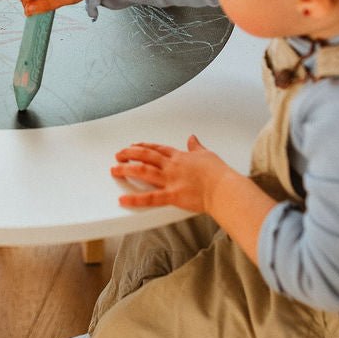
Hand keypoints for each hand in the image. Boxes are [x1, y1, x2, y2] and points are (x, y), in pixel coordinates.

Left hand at [111, 135, 231, 211]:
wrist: (224, 188)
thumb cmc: (218, 173)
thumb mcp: (207, 154)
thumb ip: (196, 147)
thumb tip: (192, 138)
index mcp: (179, 157)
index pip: (157, 148)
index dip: (143, 146)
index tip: (134, 146)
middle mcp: (172, 166)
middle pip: (146, 156)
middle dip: (129, 154)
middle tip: (118, 155)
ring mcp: (170, 180)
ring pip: (143, 171)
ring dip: (127, 170)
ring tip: (114, 170)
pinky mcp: (172, 196)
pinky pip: (150, 198)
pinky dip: (135, 199)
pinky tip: (123, 199)